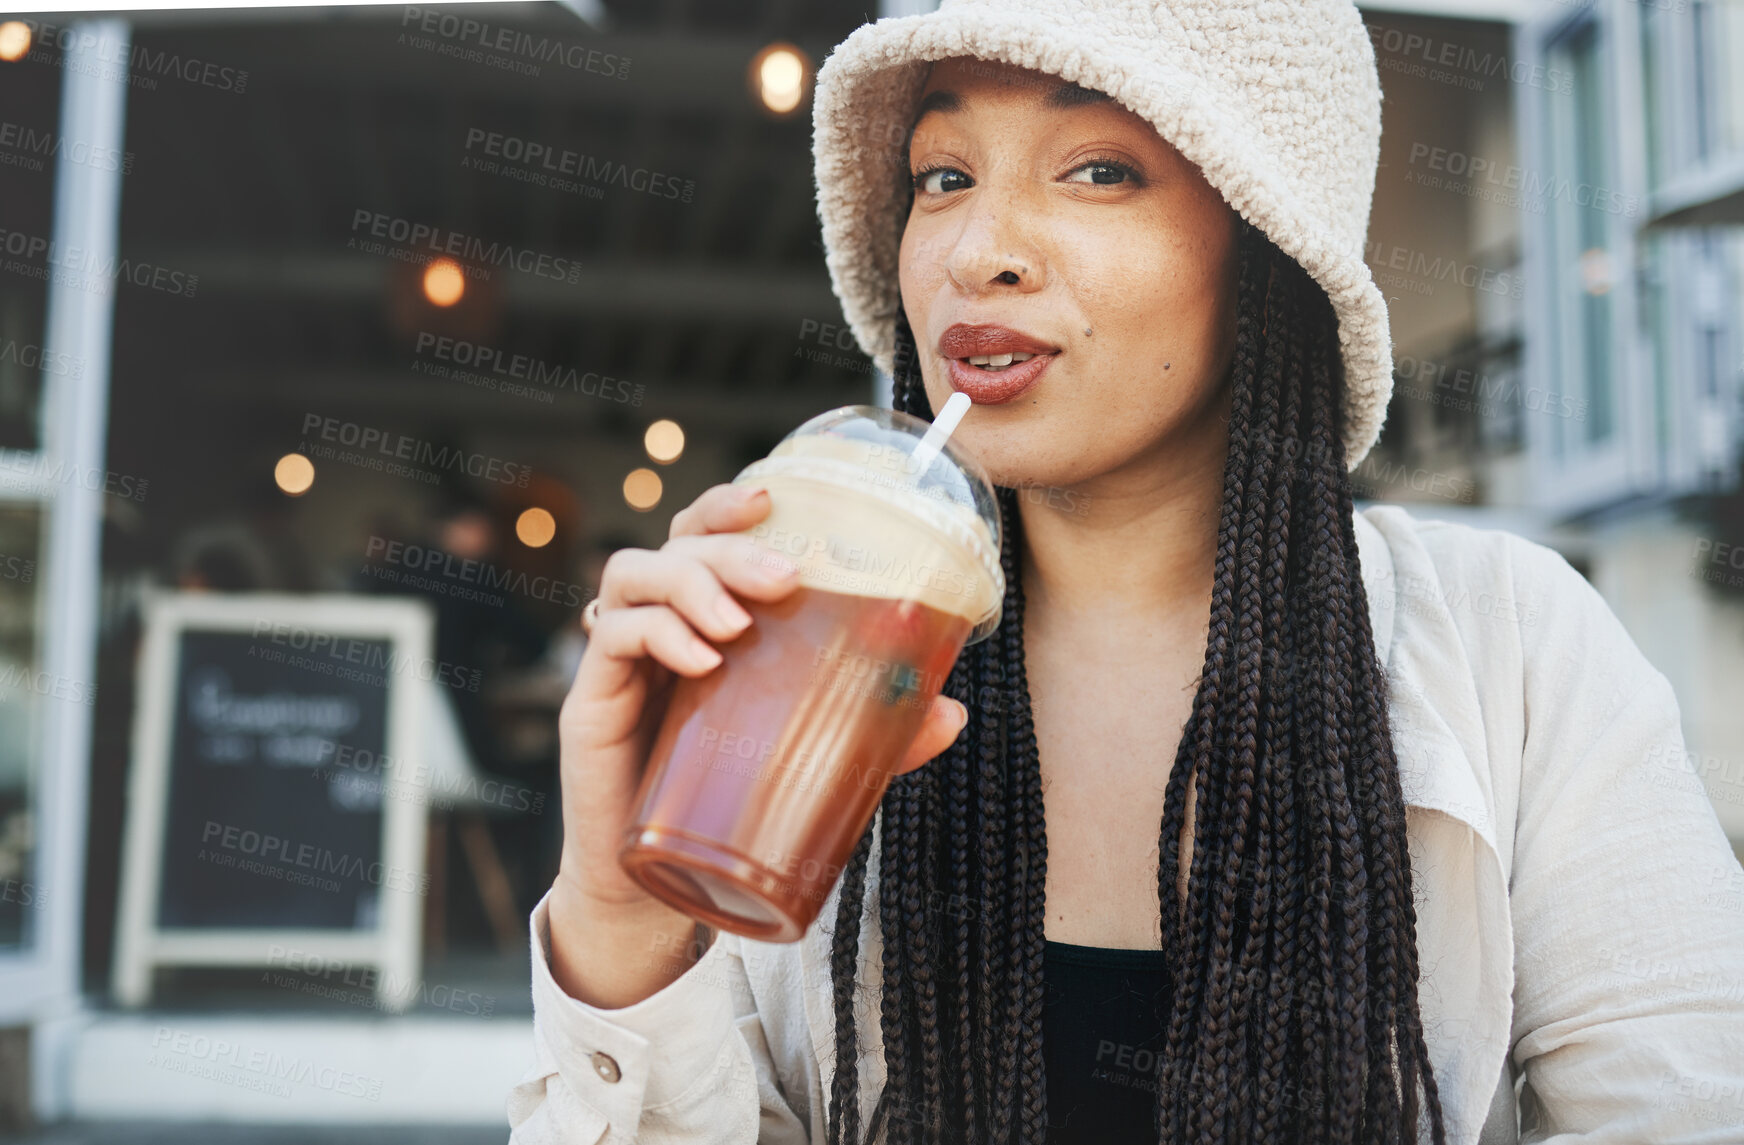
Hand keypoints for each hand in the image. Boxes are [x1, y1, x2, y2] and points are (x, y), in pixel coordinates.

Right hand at [545, 482, 967, 1003]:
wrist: (654, 887)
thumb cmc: (728, 805)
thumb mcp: (811, 760)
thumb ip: (877, 736)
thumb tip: (951, 712)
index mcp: (703, 619)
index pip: (703, 535)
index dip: (728, 506)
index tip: (774, 497)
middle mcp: (657, 624)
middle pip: (676, 542)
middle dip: (728, 545)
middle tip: (783, 576)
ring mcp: (619, 659)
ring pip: (633, 573)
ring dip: (690, 583)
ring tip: (738, 626)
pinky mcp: (589, 700)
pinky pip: (611, 636)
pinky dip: (657, 635)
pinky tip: (703, 664)